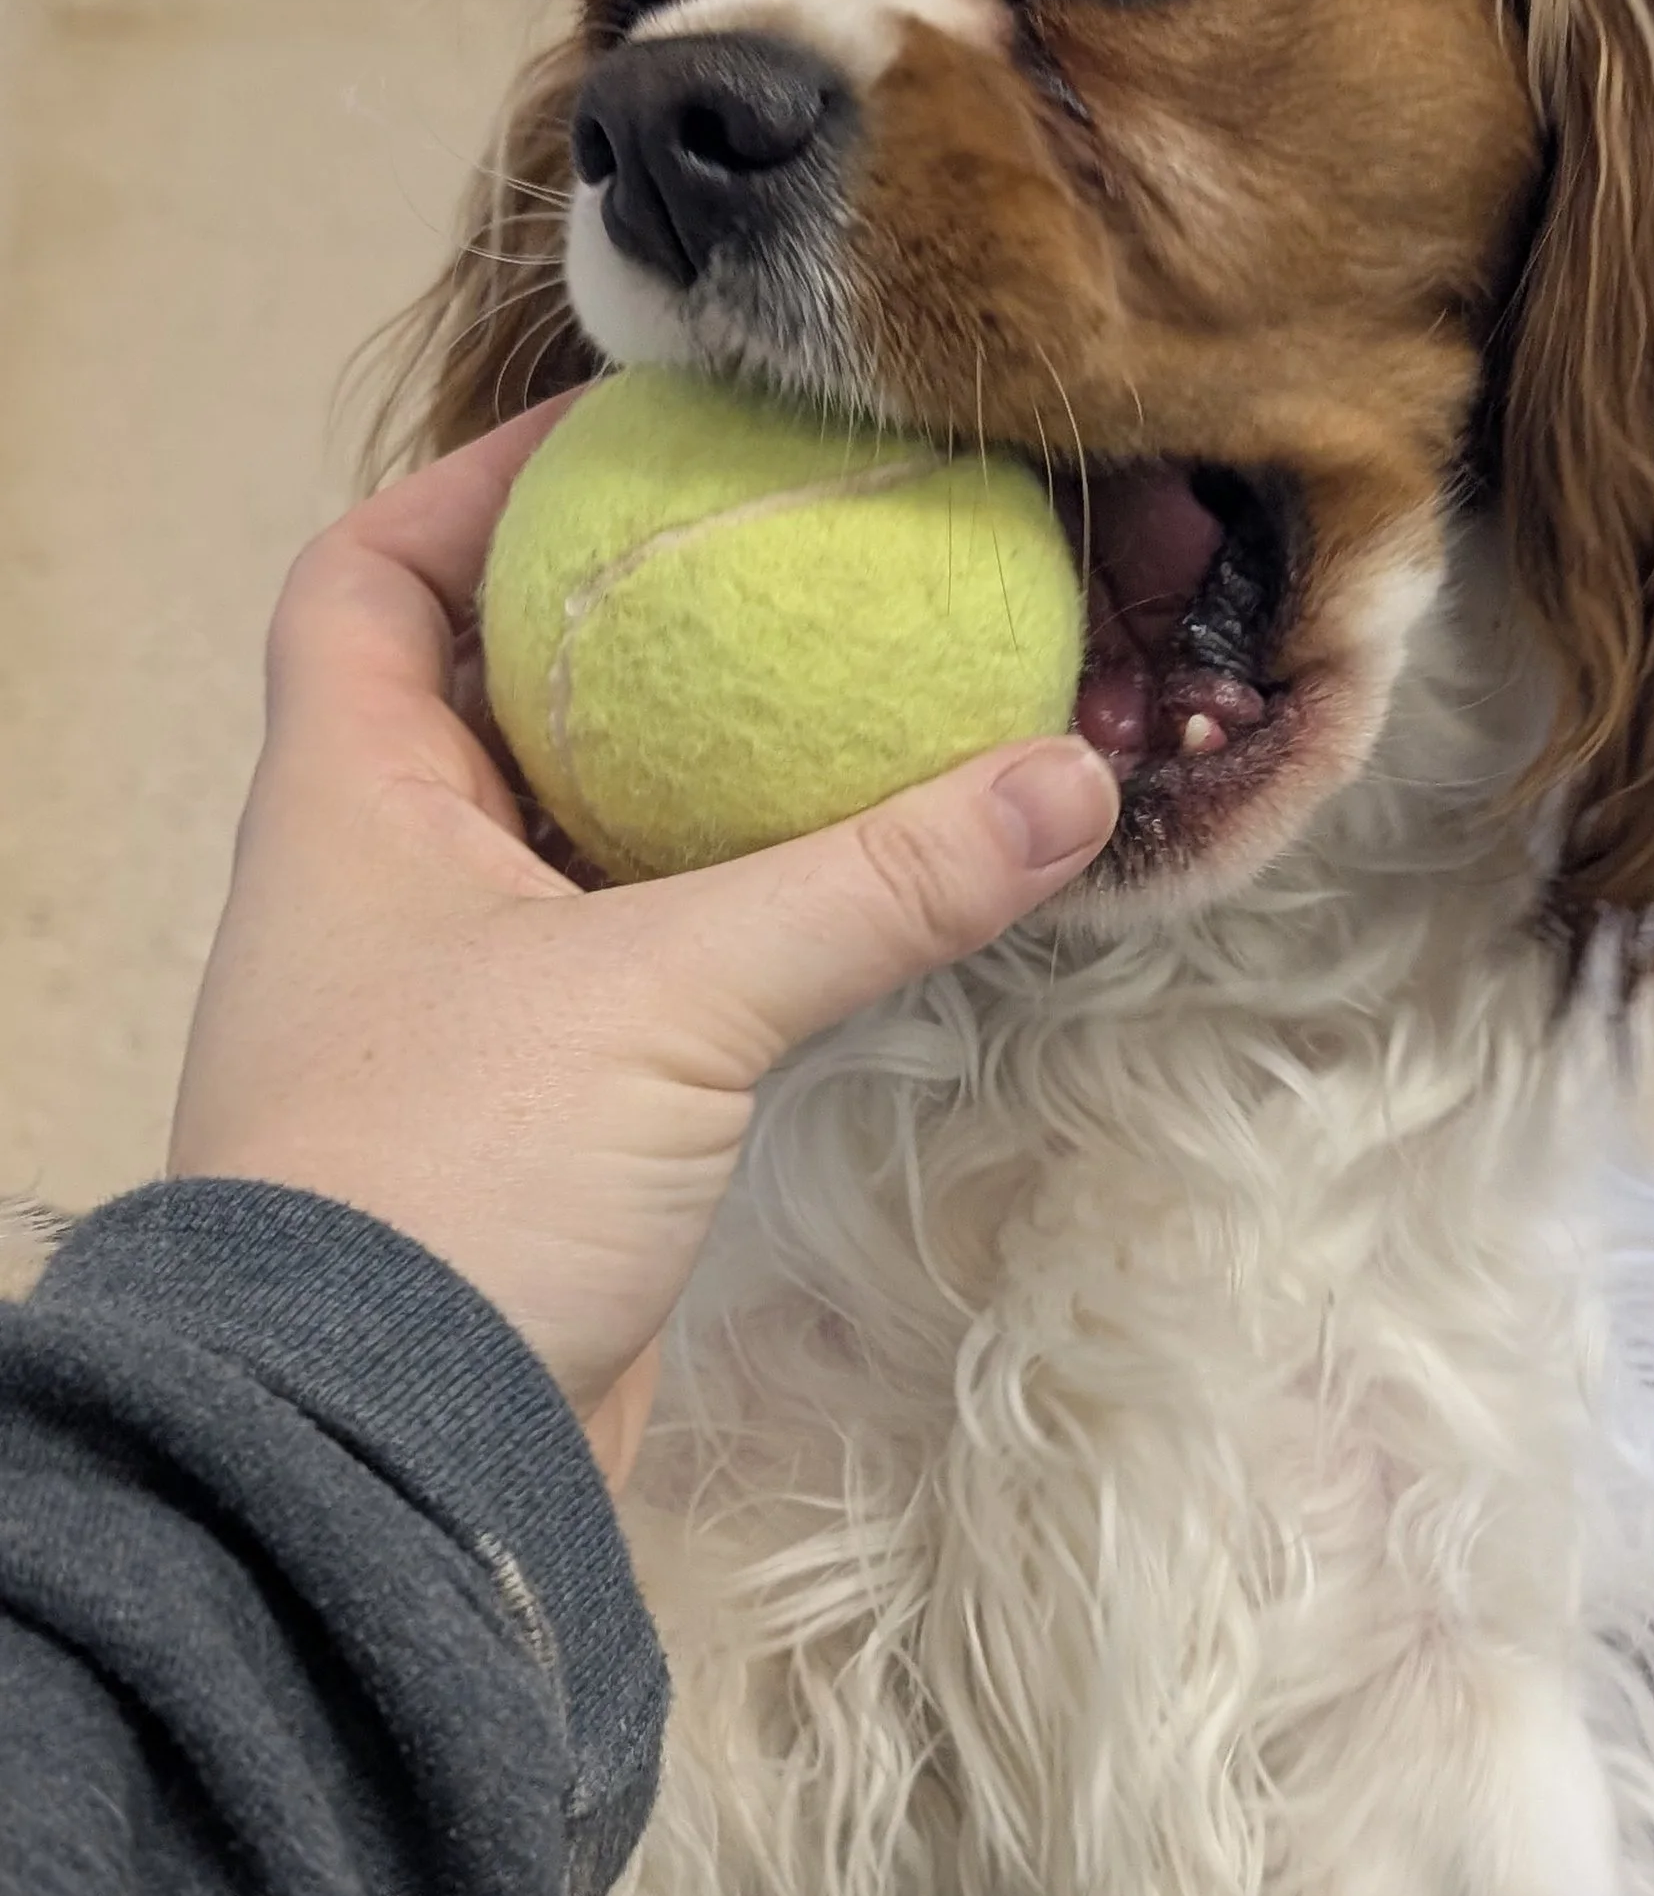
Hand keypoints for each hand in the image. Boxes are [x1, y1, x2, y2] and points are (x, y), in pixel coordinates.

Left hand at [170, 403, 1117, 1481]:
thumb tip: (1062, 784)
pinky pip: (646, 967)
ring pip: (581, 839)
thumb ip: (876, 884)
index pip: (368, 578)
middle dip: (625, 622)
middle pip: (490, 693)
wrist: (380, 1455)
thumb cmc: (443, 1184)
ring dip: (695, 776)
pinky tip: (845, 896)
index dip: (475, 487)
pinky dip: (733, 915)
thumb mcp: (673, 996)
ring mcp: (458, 1009)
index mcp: (349, 806)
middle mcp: (386, 890)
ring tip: (842, 709)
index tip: (622, 440)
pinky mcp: (539, 1118)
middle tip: (779, 564)